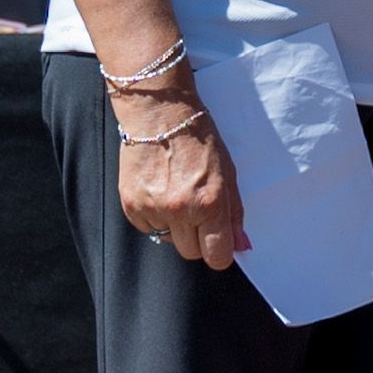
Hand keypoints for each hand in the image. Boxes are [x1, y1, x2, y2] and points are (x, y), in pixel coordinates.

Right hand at [117, 100, 247, 269]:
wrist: (160, 116)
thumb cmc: (199, 141)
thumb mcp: (228, 174)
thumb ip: (234, 214)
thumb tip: (241, 246)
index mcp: (210, 203)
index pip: (216, 256)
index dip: (219, 252)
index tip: (218, 243)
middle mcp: (180, 209)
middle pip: (191, 253)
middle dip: (197, 238)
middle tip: (197, 210)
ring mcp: (153, 209)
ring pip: (168, 241)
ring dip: (174, 227)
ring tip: (176, 195)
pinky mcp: (131, 206)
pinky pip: (147, 228)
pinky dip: (154, 217)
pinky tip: (159, 191)